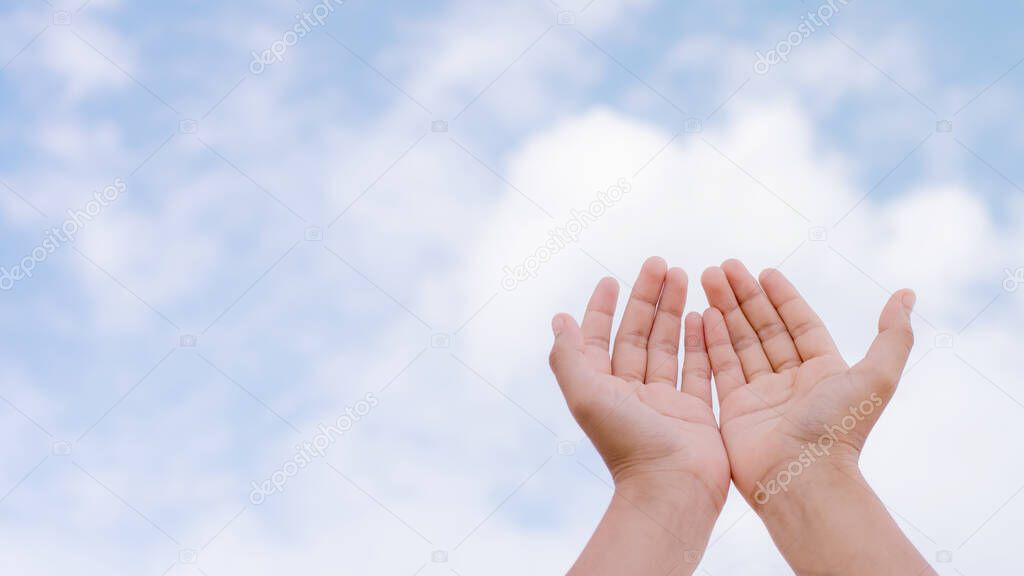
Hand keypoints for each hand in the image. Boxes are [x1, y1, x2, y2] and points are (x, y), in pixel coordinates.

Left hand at [549, 257, 728, 509]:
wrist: (672, 488)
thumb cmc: (625, 442)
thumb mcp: (585, 395)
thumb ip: (568, 356)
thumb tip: (559, 320)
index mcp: (602, 389)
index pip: (599, 339)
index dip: (601, 308)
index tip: (610, 279)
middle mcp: (631, 393)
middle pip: (638, 335)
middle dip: (647, 298)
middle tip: (659, 263)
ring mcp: (664, 402)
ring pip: (668, 345)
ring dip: (674, 311)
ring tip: (684, 276)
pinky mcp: (696, 412)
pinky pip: (698, 367)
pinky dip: (701, 340)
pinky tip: (705, 313)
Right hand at [700, 259, 914, 504]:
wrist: (801, 478)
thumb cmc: (838, 429)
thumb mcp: (876, 377)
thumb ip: (893, 336)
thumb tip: (906, 295)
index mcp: (824, 372)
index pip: (799, 323)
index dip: (782, 297)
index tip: (764, 271)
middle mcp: (791, 381)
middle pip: (765, 328)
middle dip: (744, 296)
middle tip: (723, 267)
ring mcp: (760, 395)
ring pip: (739, 342)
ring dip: (724, 309)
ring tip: (707, 278)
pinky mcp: (733, 410)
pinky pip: (720, 367)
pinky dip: (710, 340)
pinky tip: (702, 314)